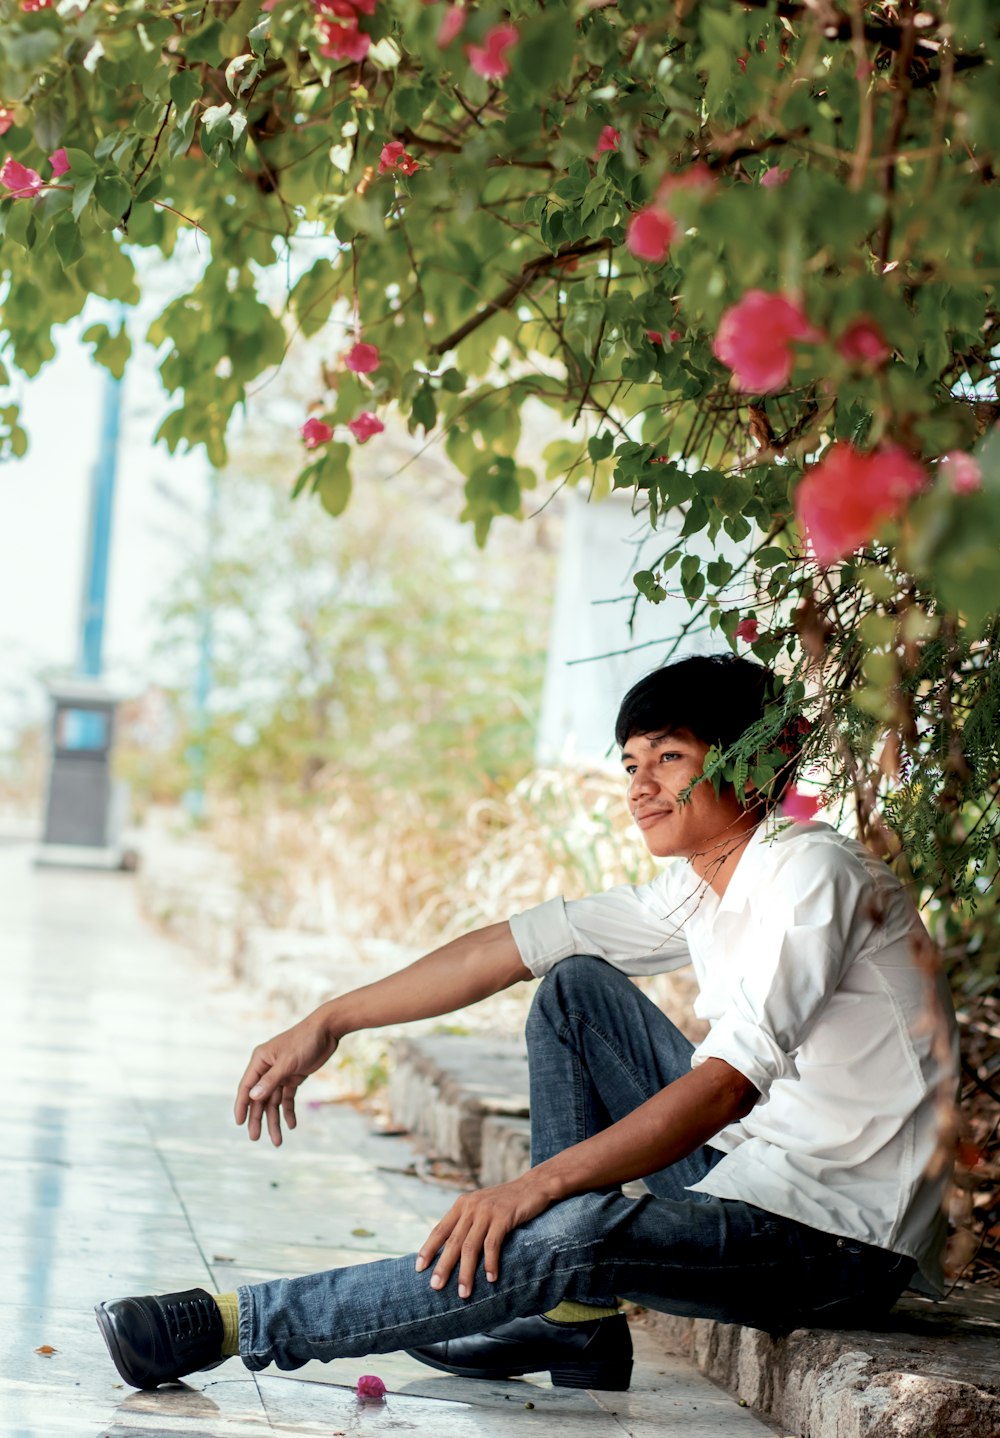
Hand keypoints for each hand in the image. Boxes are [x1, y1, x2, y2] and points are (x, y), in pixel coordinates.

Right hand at [234, 1008, 337, 1145]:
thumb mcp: (287, 1062)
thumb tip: (253, 1097)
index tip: (239, 1124)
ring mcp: (280, 1073)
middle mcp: (267, 1068)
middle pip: (259, 1098)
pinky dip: (289, 1111)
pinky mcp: (294, 1077)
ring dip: (275, 1120)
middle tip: (255, 1138)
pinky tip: (292, 1125)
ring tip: (277, 1141)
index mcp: (260, 1061)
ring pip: (274, 1101)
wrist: (327, 1031)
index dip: (242, 1106)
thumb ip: (270, 1080)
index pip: (246, 1087)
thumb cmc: (304, 1041)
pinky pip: (288, 1098)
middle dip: (258, 1119)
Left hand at [414, 1175, 551, 1297]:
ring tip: (463, 1292)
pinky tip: (491, 1279)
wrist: (534, 1186)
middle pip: (453, 1241)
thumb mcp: (482, 1207)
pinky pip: (493, 1244)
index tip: (418, 1268)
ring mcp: (487, 1211)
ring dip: (466, 1272)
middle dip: (443, 1266)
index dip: (428, 1249)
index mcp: (462, 1204)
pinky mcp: (504, 1217)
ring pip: (470, 1247)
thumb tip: (451, 1251)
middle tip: (435, 1287)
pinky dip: (490, 1263)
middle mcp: (471, 1207)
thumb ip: (467, 1222)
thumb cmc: (507, 1202)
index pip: (440, 1229)